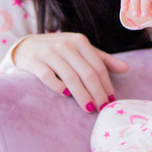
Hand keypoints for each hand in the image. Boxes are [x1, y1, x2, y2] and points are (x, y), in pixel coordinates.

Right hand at [12, 33, 129, 112]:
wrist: (25, 46)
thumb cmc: (59, 51)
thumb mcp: (80, 51)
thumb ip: (102, 60)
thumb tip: (126, 68)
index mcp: (79, 41)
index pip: (98, 66)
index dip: (106, 85)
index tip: (111, 101)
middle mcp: (65, 45)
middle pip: (87, 73)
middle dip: (97, 93)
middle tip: (103, 109)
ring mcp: (48, 52)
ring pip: (70, 76)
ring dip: (82, 95)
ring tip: (90, 109)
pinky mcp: (34, 61)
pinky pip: (48, 76)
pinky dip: (58, 87)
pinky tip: (66, 96)